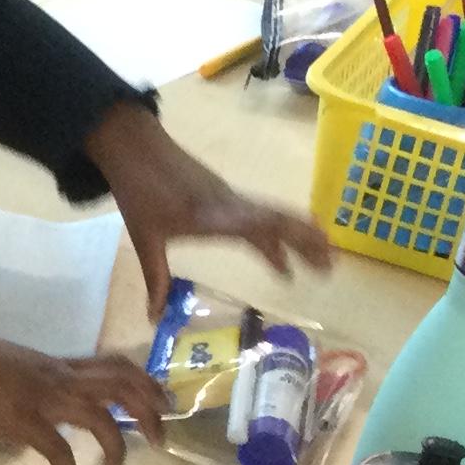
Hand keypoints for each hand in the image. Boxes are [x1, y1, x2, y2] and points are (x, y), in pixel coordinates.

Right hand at [0, 330, 161, 464]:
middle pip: (123, 387)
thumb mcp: (18, 368)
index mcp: (59, 364)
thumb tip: (43, 413)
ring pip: (101, 417)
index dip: (144, 382)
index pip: (114, 365)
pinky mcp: (24, 420)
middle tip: (159, 437)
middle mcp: (61, 378)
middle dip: (149, 412)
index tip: (159, 400)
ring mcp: (45, 398)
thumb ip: (38, 386)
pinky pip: (58, 449)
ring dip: (117, 446)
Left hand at [84, 101, 333, 311]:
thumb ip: (155, 279)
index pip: (258, 227)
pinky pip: (262, 212)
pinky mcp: (227, 194)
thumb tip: (154, 319)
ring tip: (322, 259)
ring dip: (299, 235)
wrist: (134, 145)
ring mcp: (232, 197)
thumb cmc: (139, 193)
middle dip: (306, 243)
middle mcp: (231, 204)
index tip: (299, 271)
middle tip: (330, 268)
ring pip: (275, 215)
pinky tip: (282, 248)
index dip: (283, 245)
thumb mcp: (145, 239)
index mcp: (213, 216)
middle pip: (278, 220)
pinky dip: (280, 229)